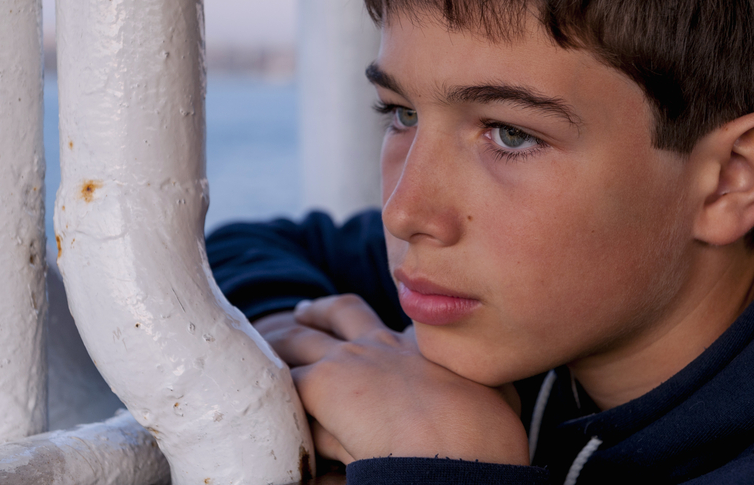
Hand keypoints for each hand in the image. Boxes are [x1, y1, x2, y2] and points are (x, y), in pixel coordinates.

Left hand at [253, 295, 528, 465]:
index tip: (363, 326)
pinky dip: (268, 383)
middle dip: (318, 311)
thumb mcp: (498, 400)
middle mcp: (384, 344)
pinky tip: (255, 392)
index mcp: (424, 347)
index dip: (372, 321)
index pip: (390, 322)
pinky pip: (284, 379)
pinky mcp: (324, 383)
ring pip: (299, 339)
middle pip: (341, 311)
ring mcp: (351, 359)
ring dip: (278, 343)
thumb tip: (498, 402)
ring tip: (259, 346)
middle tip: (300, 314)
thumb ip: (488, 392)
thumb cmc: (489, 433)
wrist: (461, 443)